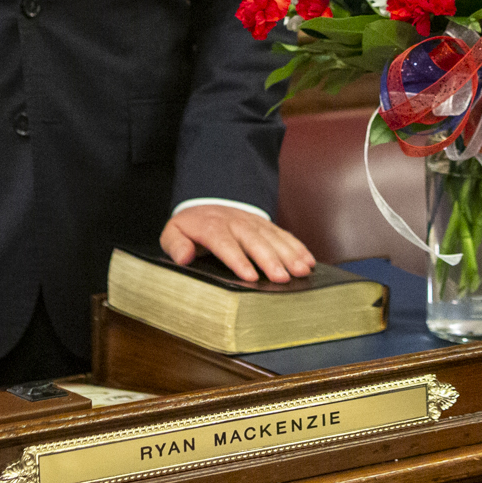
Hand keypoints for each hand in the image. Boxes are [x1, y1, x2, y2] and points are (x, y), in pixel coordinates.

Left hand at [160, 205, 315, 284]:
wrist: (205, 204)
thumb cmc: (190, 228)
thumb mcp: (173, 233)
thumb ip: (175, 245)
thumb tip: (183, 257)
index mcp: (210, 225)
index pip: (224, 243)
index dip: (238, 260)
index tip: (250, 277)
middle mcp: (234, 221)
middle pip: (253, 240)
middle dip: (269, 259)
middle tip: (282, 278)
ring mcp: (252, 222)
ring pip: (272, 237)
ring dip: (289, 254)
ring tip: (301, 271)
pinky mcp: (264, 225)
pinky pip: (283, 234)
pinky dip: (297, 247)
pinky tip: (308, 261)